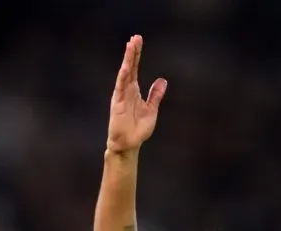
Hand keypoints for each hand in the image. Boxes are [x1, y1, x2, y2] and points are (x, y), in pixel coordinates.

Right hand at [106, 35, 166, 154]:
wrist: (129, 144)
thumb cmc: (138, 129)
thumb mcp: (151, 109)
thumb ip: (155, 95)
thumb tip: (162, 80)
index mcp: (134, 90)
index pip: (135, 68)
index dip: (136, 55)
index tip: (138, 40)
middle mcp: (126, 89)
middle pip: (130, 66)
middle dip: (132, 52)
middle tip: (136, 37)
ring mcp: (121, 95)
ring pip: (125, 73)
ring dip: (128, 59)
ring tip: (131, 45)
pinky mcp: (118, 103)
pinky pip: (120, 86)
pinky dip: (124, 76)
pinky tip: (126, 66)